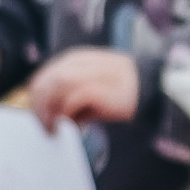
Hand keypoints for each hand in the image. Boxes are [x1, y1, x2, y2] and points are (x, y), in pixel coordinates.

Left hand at [23, 46, 143, 130]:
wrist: (153, 88)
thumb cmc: (119, 94)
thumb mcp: (90, 93)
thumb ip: (70, 98)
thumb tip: (52, 117)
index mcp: (73, 61)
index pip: (43, 78)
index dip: (36, 100)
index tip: (40, 119)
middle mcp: (78, 63)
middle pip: (44, 81)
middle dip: (39, 106)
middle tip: (45, 127)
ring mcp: (89, 73)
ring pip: (55, 87)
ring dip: (49, 110)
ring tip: (53, 129)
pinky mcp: (99, 87)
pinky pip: (72, 99)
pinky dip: (66, 113)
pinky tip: (70, 125)